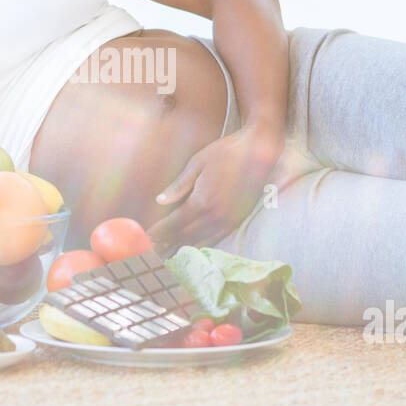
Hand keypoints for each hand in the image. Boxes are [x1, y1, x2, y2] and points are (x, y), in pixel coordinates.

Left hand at [146, 123, 283, 250]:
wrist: (259, 151)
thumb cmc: (225, 152)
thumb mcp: (197, 162)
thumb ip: (179, 185)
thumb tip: (160, 201)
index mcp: (201, 201)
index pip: (174, 224)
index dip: (159, 232)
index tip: (146, 237)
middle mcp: (215, 216)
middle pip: (185, 237)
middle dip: (167, 244)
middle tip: (153, 250)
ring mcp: (228, 221)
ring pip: (201, 242)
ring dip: (183, 248)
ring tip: (168, 254)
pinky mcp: (238, 221)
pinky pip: (217, 239)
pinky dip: (202, 245)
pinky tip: (192, 247)